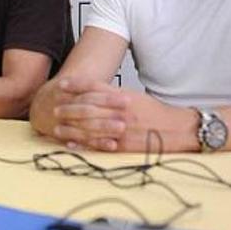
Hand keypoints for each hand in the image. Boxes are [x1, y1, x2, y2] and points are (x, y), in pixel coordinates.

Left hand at [50, 80, 197, 151]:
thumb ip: (115, 94)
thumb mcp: (136, 97)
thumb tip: (95, 92)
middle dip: (69, 107)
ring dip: (71, 128)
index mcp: (123, 97)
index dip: (77, 85)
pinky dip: (84, 144)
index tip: (62, 84)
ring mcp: (121, 129)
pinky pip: (99, 145)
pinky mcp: (123, 146)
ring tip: (56, 127)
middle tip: (54, 107)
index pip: (95, 88)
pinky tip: (71, 144)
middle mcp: (120, 111)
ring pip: (90, 127)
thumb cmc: (156, 113)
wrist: (177, 129)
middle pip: (88, 107)